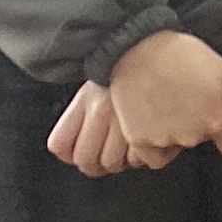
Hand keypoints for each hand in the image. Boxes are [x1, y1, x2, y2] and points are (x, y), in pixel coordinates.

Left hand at [45, 79, 170, 177]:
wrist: (161, 55)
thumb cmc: (134, 71)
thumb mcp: (102, 85)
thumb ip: (85, 114)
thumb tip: (79, 150)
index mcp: (85, 100)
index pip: (60, 144)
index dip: (70, 155)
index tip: (81, 152)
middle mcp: (100, 109)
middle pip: (85, 159)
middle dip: (96, 166)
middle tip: (109, 158)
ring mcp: (124, 118)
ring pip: (112, 162)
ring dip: (122, 162)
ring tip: (132, 150)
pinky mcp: (151, 127)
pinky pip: (139, 158)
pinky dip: (144, 158)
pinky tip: (149, 146)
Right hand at [110, 30, 221, 161]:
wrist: (137, 47)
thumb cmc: (182, 55)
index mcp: (217, 118)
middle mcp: (193, 134)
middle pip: (203, 141)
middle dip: (199, 125)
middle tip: (186, 98)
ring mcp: (164, 138)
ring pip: (178, 147)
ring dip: (175, 133)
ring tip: (166, 105)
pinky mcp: (139, 139)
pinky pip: (152, 157)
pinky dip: (154, 146)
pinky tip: (152, 124)